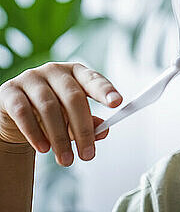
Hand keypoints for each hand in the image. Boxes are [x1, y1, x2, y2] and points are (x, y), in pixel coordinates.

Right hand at [0, 62, 121, 165]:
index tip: (117, 102)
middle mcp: (54, 71)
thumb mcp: (73, 118)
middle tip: (88, 155)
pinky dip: (35, 133)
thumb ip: (90, 123)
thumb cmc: (51, 114)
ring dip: (60, 137)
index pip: (93, 79)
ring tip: (66, 159)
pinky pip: (24, 113)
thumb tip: (104, 131)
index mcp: (75, 72)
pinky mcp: (10, 92)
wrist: (14, 116)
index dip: (105, 90)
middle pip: (73, 98)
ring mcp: (31, 79)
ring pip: (49, 108)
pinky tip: (44, 148)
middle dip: (83, 129)